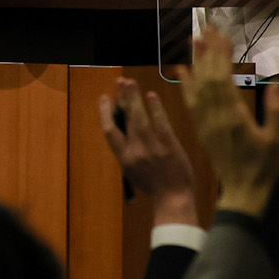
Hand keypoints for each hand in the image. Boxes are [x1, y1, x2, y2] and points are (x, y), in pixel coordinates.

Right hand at [98, 78, 196, 228]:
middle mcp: (135, 150)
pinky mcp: (168, 144)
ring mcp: (151, 146)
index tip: (104, 99)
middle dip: (122, 98)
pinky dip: (155, 107)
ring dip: (134, 97)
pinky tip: (151, 95)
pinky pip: (160, 122)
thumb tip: (125, 136)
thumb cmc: (154, 187)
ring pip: (139, 117)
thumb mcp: (133, 173)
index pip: (110, 131)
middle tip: (120, 81)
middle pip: (125, 119)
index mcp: (124, 158)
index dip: (105, 113)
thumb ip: (128, 155)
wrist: (173, 197)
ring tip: (130, 82)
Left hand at [179, 29, 278, 218]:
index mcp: (233, 117)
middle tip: (206, 26)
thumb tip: (273, 83)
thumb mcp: (277, 139)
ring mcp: (205, 123)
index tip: (222, 33)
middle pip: (207, 77)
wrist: (242, 193)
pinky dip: (186, 84)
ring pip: (196, 87)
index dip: (220, 54)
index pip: (222, 78)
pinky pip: (190, 103)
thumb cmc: (264, 167)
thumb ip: (275, 110)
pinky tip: (182, 70)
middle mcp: (214, 117)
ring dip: (195, 62)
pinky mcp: (201, 129)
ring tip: (193, 39)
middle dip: (207, 50)